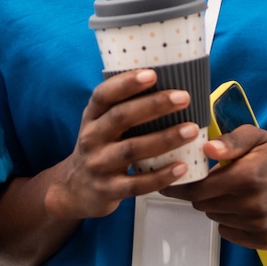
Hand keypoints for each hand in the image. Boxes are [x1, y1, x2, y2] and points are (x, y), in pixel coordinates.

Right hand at [43, 70, 198, 222]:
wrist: (74, 191)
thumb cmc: (99, 150)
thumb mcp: (100, 127)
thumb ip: (123, 111)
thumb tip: (168, 87)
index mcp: (91, 118)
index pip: (103, 95)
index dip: (126, 83)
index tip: (153, 74)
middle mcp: (91, 138)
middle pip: (121, 117)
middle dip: (154, 105)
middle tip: (184, 97)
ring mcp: (98, 165)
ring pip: (132, 150)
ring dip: (164, 139)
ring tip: (192, 130)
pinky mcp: (108, 190)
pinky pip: (137, 184)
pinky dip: (161, 176)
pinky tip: (182, 167)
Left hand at [179, 125, 266, 251]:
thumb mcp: (256, 136)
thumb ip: (230, 140)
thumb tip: (207, 149)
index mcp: (247, 176)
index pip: (197, 189)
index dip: (184, 184)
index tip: (177, 180)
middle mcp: (252, 204)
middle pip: (203, 205)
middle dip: (204, 193)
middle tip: (219, 182)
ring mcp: (259, 225)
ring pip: (215, 218)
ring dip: (218, 206)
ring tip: (237, 193)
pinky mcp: (265, 240)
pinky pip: (229, 232)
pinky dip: (230, 222)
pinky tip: (245, 208)